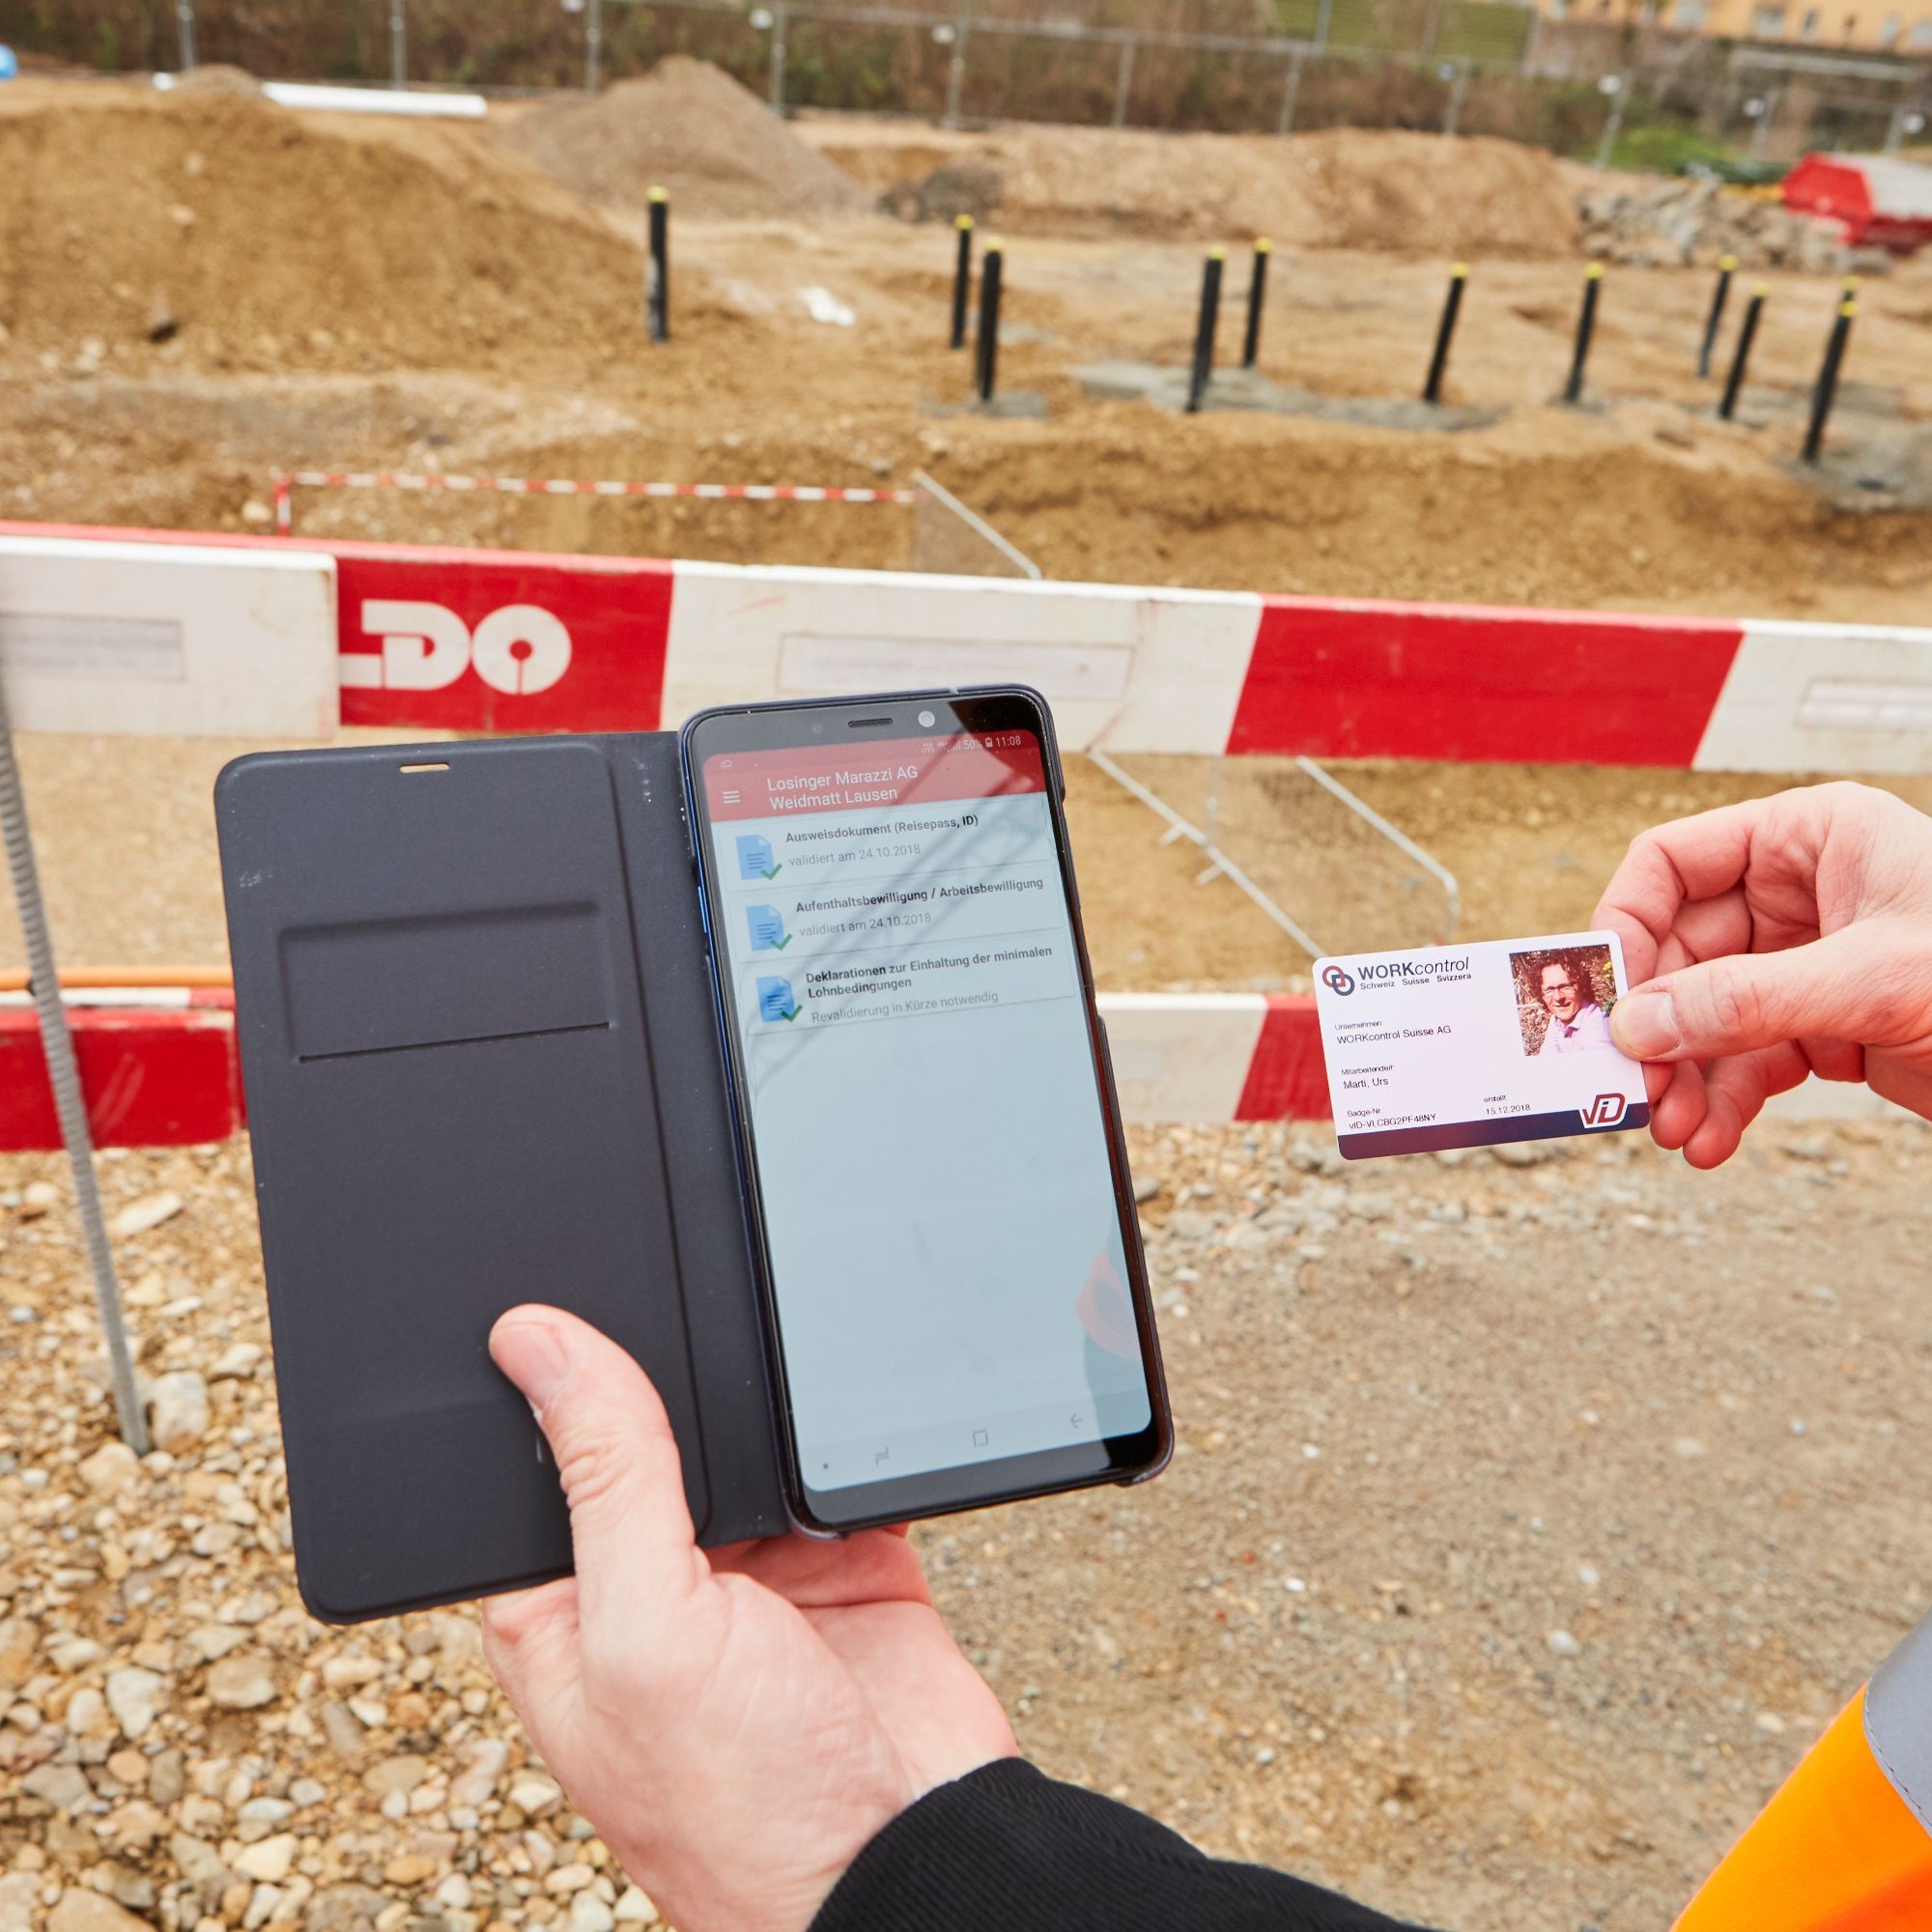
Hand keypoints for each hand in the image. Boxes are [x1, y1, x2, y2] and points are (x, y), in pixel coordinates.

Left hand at [480, 1306, 1016, 1931]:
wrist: (909, 1864)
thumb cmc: (745, 1811)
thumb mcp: (646, 1630)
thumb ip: (605, 1478)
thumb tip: (537, 1344)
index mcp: (565, 1603)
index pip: (536, 1456)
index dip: (547, 1380)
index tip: (566, 1290)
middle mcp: (654, 1582)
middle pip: (649, 1430)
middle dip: (673, 1377)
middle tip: (698, 1294)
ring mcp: (754, 1573)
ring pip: (743, 1435)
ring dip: (762, 1402)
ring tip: (779, 1355)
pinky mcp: (841, 1560)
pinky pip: (832, 1463)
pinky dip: (842, 1432)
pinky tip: (840, 1409)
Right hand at [1592, 780, 1931, 1167]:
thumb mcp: (1874, 982)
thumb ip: (1748, 1001)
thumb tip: (1637, 1026)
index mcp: (1810, 839)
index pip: (1673, 864)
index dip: (1625, 928)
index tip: (1601, 999)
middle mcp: (1802, 894)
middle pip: (1680, 954)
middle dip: (1658, 1029)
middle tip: (1633, 1090)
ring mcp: (1812, 963)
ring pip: (1708, 1017)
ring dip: (1684, 1079)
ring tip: (1675, 1131)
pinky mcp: (1830, 1026)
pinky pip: (1748, 1060)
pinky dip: (1724, 1103)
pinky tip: (1714, 1141)